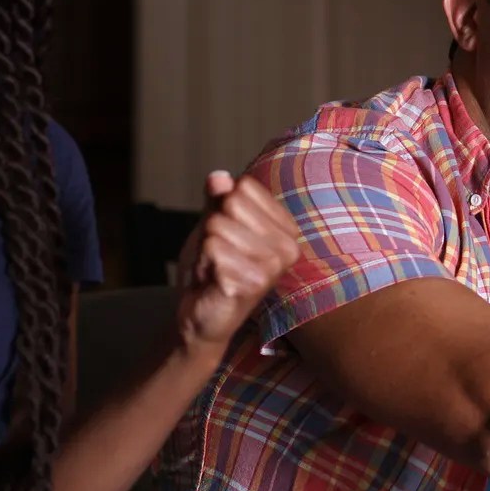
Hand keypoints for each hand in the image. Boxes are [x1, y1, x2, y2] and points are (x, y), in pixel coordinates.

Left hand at [172, 171, 300, 351]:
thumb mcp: (214, 225)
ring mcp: (272, 267)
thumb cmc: (214, 267)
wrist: (201, 313)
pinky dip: (204, 264)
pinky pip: (212, 250)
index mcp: (286, 229)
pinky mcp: (252, 283)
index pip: (244, 187)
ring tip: (217, 267)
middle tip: (219, 254)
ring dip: (207, 248)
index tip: (227, 234)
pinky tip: (214, 281)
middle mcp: (287, 247)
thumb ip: (218, 200)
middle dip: (213, 227)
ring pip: (218, 226)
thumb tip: (218, 177)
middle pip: (231, 204)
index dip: (223, 207)